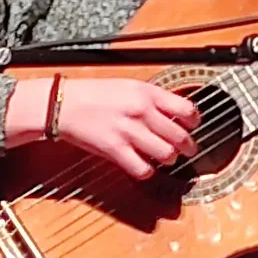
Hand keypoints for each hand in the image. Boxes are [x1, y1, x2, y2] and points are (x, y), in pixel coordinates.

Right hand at [57, 78, 199, 179]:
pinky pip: (142, 168)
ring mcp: (130, 132)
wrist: (64, 104)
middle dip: (188, 146)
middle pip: (179, 135)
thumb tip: (174, 110)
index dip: (193, 120)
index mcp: (148, 93)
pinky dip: (147, 171)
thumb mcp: (130, 85)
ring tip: (168, 158)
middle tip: (189, 149)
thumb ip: (153, 97)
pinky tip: (145, 167)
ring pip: (166, 153)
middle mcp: (142, 111)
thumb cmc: (94, 93)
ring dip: (170, 159)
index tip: (193, 125)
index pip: (185, 108)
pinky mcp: (115, 150)